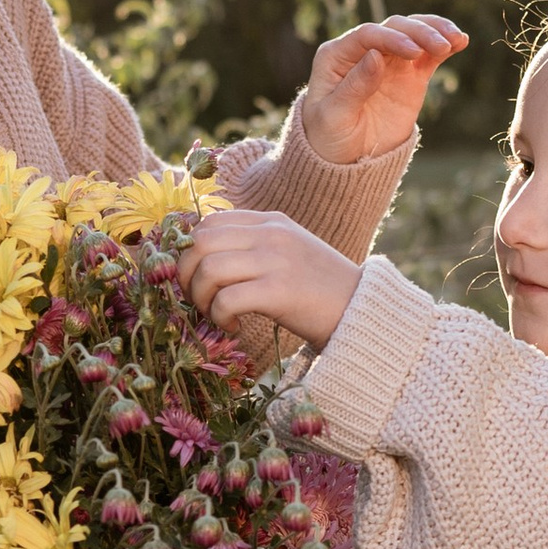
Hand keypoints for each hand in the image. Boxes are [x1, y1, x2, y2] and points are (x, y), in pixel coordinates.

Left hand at [179, 208, 360, 352]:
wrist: (362, 310)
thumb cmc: (321, 289)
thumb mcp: (288, 252)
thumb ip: (254, 246)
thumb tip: (203, 259)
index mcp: (271, 221)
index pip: (209, 221)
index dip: (188, 250)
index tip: (192, 276)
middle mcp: (271, 235)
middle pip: (200, 241)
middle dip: (185, 273)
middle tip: (194, 298)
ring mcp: (276, 261)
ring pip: (209, 269)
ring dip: (200, 297)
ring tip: (213, 315)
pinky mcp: (280, 292)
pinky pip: (226, 299)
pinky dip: (219, 316)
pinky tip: (232, 326)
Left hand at [300, 12, 466, 163]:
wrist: (347, 159)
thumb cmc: (329, 137)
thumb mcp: (334, 116)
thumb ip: (354, 87)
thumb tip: (376, 55)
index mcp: (336, 55)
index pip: (368, 35)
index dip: (393, 38)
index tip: (414, 52)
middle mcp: (363, 51)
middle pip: (394, 28)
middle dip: (419, 33)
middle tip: (441, 47)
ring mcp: (388, 61)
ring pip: (413, 34)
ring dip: (435, 31)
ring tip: (456, 39)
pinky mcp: (409, 75)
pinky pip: (428, 55)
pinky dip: (444, 46)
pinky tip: (461, 41)